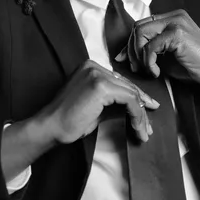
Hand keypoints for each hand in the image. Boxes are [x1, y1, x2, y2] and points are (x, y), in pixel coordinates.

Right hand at [41, 60, 159, 145]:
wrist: (51, 127)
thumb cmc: (69, 120)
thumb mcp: (96, 107)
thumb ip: (113, 102)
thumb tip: (135, 107)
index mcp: (91, 67)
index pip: (120, 82)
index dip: (136, 97)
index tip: (146, 110)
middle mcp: (95, 66)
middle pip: (127, 86)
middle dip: (141, 107)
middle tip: (148, 126)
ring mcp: (98, 74)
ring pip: (131, 93)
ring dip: (140, 115)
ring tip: (144, 132)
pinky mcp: (101, 86)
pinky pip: (129, 99)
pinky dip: (137, 115)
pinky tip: (138, 128)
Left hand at [115, 9, 199, 85]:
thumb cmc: (193, 67)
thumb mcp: (165, 56)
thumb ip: (148, 50)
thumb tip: (122, 55)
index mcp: (172, 17)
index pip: (141, 24)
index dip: (130, 43)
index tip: (124, 59)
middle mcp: (174, 15)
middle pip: (137, 27)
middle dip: (131, 49)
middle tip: (136, 68)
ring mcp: (176, 22)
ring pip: (140, 33)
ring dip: (138, 56)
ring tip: (148, 70)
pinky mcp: (177, 33)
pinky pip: (150, 46)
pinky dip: (148, 62)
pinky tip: (156, 72)